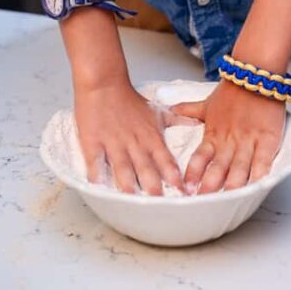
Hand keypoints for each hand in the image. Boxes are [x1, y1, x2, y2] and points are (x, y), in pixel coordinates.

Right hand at [74, 79, 192, 194]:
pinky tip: (99, 189)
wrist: (104, 83)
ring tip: (133, 203)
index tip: (183, 193)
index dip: (175, 178)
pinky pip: (96, 162)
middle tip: (161, 206)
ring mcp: (114, 144)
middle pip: (146, 169)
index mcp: (151, 137)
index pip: (166, 161)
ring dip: (128, 186)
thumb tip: (196, 124)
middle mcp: (135, 143)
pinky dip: (97, 176)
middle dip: (154, 188)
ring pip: (123, 169)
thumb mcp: (157, 110)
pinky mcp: (93, 142)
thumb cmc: (129, 99)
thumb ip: (177, 120)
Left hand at [171, 80, 285, 193]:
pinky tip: (257, 187)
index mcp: (213, 135)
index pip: (200, 158)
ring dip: (233, 185)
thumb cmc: (232, 91)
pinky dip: (261, 174)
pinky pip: (264, 160)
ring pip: (240, 168)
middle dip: (211, 187)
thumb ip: (188, 110)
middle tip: (203, 203)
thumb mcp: (207, 103)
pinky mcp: (268, 139)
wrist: (256, 73)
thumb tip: (169, 109)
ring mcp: (249, 141)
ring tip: (228, 201)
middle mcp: (229, 141)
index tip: (186, 189)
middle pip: (218, 168)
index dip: (193, 174)